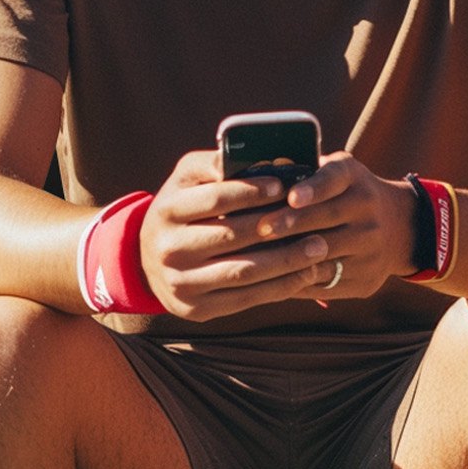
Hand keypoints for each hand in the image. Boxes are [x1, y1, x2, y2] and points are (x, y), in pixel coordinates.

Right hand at [139, 149, 342, 321]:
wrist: (149, 261)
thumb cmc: (184, 210)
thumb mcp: (188, 181)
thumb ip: (216, 165)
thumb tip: (260, 158)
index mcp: (166, 210)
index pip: (214, 199)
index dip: (251, 192)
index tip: (284, 187)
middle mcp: (168, 249)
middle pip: (231, 237)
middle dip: (278, 227)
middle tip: (316, 219)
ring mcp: (181, 283)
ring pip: (243, 272)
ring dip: (287, 261)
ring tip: (319, 248)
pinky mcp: (196, 309)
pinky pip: (246, 299)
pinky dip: (280, 287)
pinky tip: (305, 273)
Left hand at [254, 150, 417, 301]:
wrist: (399, 228)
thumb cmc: (344, 195)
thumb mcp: (334, 173)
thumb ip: (301, 172)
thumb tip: (252, 175)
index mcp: (354, 178)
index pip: (334, 179)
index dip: (313, 189)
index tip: (292, 196)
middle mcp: (368, 211)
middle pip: (328, 219)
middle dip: (292, 224)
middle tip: (261, 228)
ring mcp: (371, 248)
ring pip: (326, 255)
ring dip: (292, 256)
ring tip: (261, 256)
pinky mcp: (366, 280)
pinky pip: (327, 284)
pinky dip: (299, 282)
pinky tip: (274, 280)